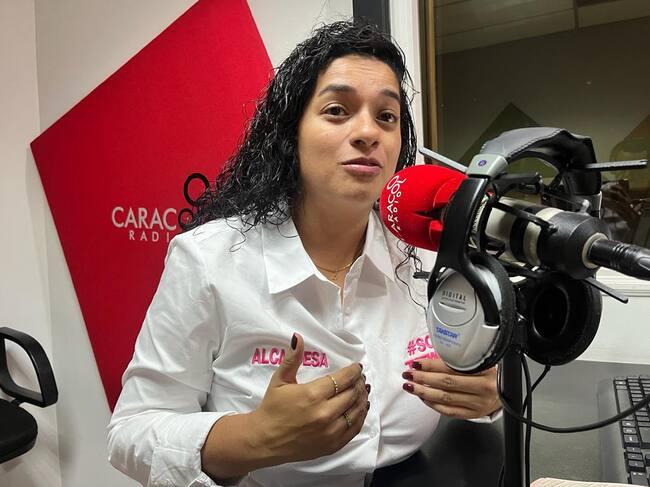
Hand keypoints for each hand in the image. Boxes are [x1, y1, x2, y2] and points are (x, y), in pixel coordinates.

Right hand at [249, 333, 368, 463]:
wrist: (264, 440)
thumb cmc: (272, 408)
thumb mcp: (280, 380)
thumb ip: (293, 358)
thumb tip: (298, 337)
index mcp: (312, 395)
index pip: (343, 379)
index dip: (353, 371)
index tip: (357, 367)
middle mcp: (324, 413)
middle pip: (352, 394)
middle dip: (358, 383)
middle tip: (359, 378)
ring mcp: (329, 432)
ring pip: (356, 411)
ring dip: (362, 398)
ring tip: (362, 390)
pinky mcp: (331, 445)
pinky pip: (354, 430)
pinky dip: (360, 417)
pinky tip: (360, 409)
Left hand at [402, 358, 499, 418]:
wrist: (507, 393)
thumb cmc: (492, 375)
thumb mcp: (484, 362)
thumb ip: (463, 361)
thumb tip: (433, 358)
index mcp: (484, 372)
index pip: (452, 369)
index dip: (432, 366)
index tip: (417, 363)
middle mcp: (482, 389)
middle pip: (446, 384)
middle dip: (423, 379)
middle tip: (409, 374)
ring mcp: (477, 404)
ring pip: (445, 398)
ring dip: (424, 392)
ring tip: (411, 386)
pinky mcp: (473, 414)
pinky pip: (449, 411)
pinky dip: (434, 405)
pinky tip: (424, 398)